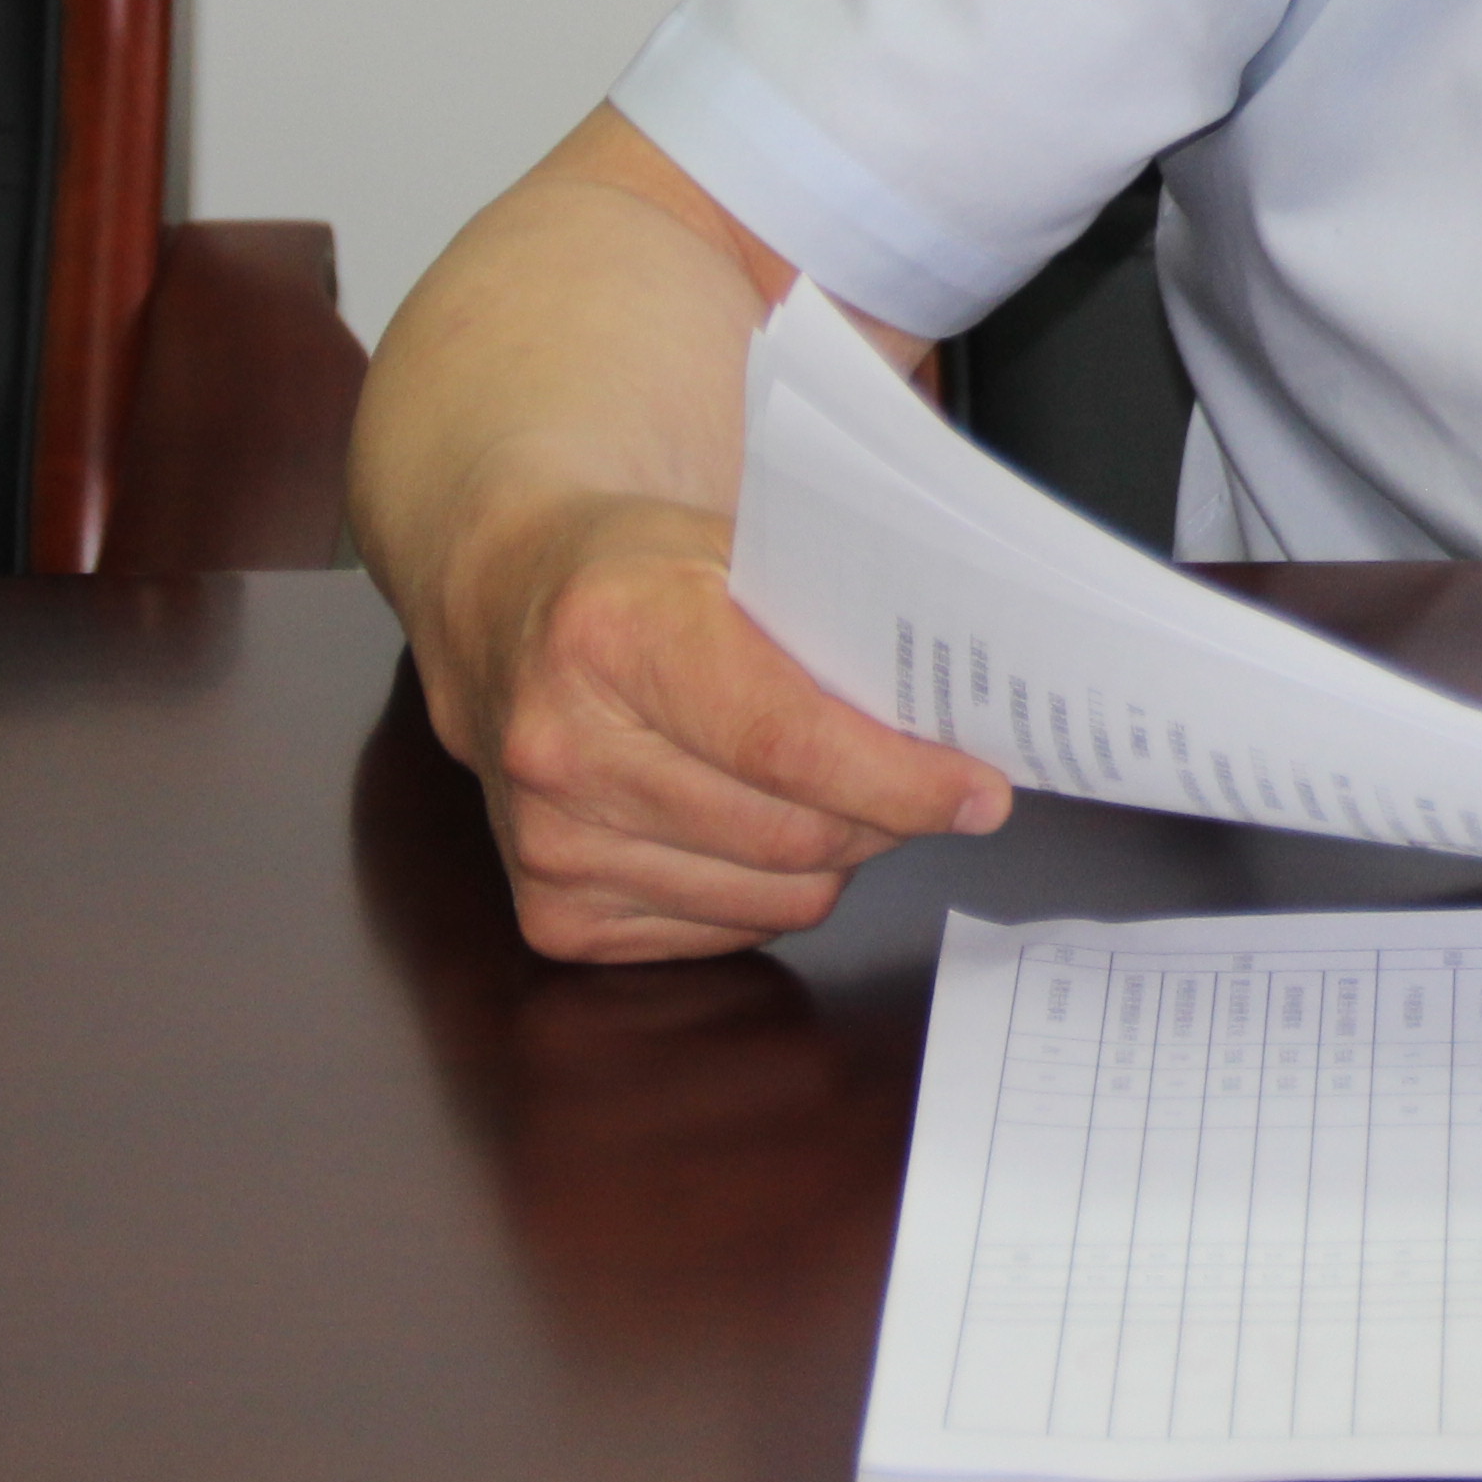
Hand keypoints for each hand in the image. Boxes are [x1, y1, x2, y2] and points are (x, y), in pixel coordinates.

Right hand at [418, 490, 1007, 962]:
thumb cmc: (638, 575)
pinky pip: (722, 934)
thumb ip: (836, 617)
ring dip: (835, 859)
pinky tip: (756, 825)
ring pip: (771, 898)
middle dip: (887, 817)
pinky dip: (768, 893)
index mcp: (612, 633)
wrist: (502, 610)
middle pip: (790, 833)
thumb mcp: (736, 547)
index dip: (901, 780)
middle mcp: (562, 746)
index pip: (788, 743)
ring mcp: (549, 841)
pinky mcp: (551, 913)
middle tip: (928, 786)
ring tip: (834, 794)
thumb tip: (965, 704)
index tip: (979, 793)